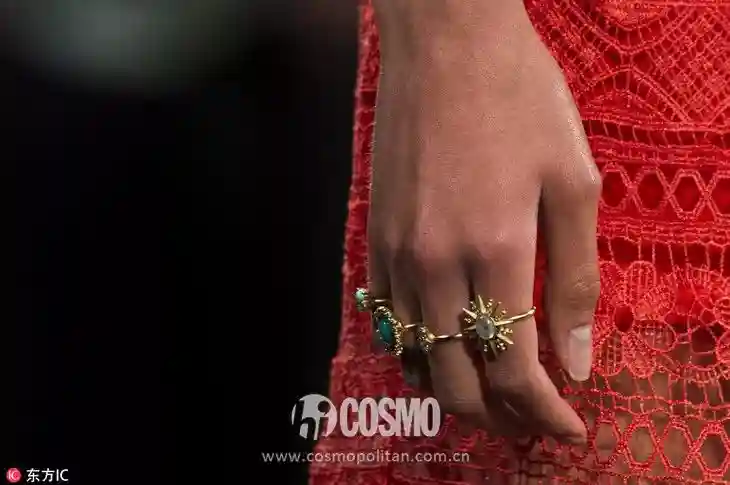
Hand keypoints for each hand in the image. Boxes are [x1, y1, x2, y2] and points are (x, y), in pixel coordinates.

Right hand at [368, 5, 599, 442]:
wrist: (444, 46)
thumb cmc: (518, 99)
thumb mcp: (571, 182)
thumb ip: (574, 278)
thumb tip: (576, 361)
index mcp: (495, 250)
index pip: (515, 368)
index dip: (545, 412)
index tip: (569, 428)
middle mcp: (435, 265)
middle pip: (457, 381)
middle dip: (498, 418)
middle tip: (529, 422)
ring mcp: (396, 254)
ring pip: (415, 359)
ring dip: (455, 392)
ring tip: (489, 394)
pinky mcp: (374, 239)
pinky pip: (388, 321)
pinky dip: (418, 352)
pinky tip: (443, 346)